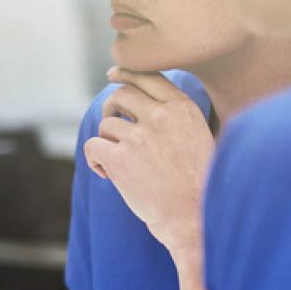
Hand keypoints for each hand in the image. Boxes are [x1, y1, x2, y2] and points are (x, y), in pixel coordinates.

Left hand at [83, 70, 214, 260]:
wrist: (194, 216)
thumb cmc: (198, 182)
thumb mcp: (198, 137)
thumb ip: (174, 117)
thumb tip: (141, 100)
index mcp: (183, 109)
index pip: (149, 76)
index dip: (127, 73)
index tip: (114, 75)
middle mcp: (160, 117)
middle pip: (120, 95)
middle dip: (112, 109)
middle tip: (114, 128)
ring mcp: (139, 137)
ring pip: (106, 124)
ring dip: (108, 142)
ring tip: (122, 164)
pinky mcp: (119, 159)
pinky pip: (92, 146)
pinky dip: (95, 160)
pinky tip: (109, 175)